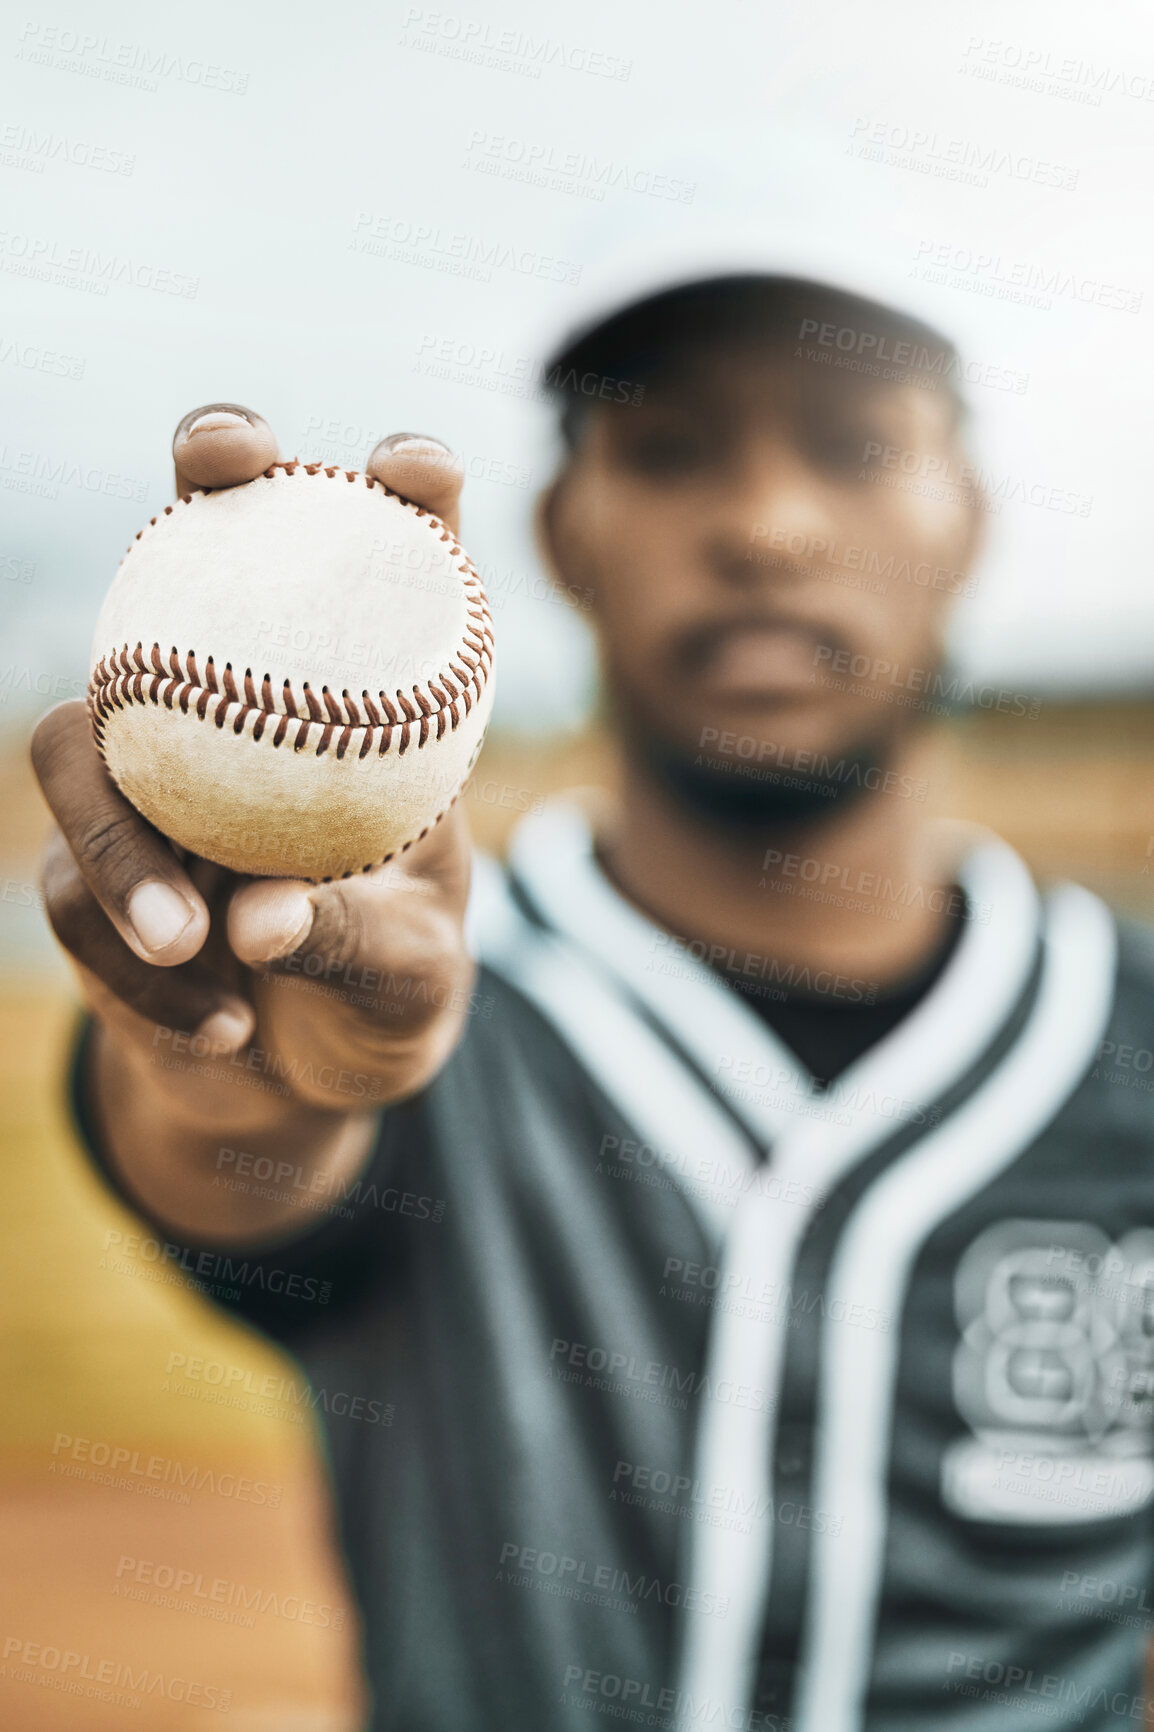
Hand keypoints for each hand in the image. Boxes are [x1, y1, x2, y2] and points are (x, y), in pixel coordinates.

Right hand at [32, 407, 476, 1137]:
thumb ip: (354, 940)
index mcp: (339, 723)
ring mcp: (144, 783)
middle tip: (226, 461)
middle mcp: (230, 718)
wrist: (301, 1085)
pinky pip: (75, 900)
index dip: (397, 494)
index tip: (411, 468)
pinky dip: (145, 976)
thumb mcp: (412, 973)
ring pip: (76, 745)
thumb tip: (256, 915)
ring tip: (194, 942)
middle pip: (189, 563)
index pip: (368, 574)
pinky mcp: (85, 869)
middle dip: (205, 478)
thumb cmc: (385, 994)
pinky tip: (221, 1031)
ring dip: (125, 844)